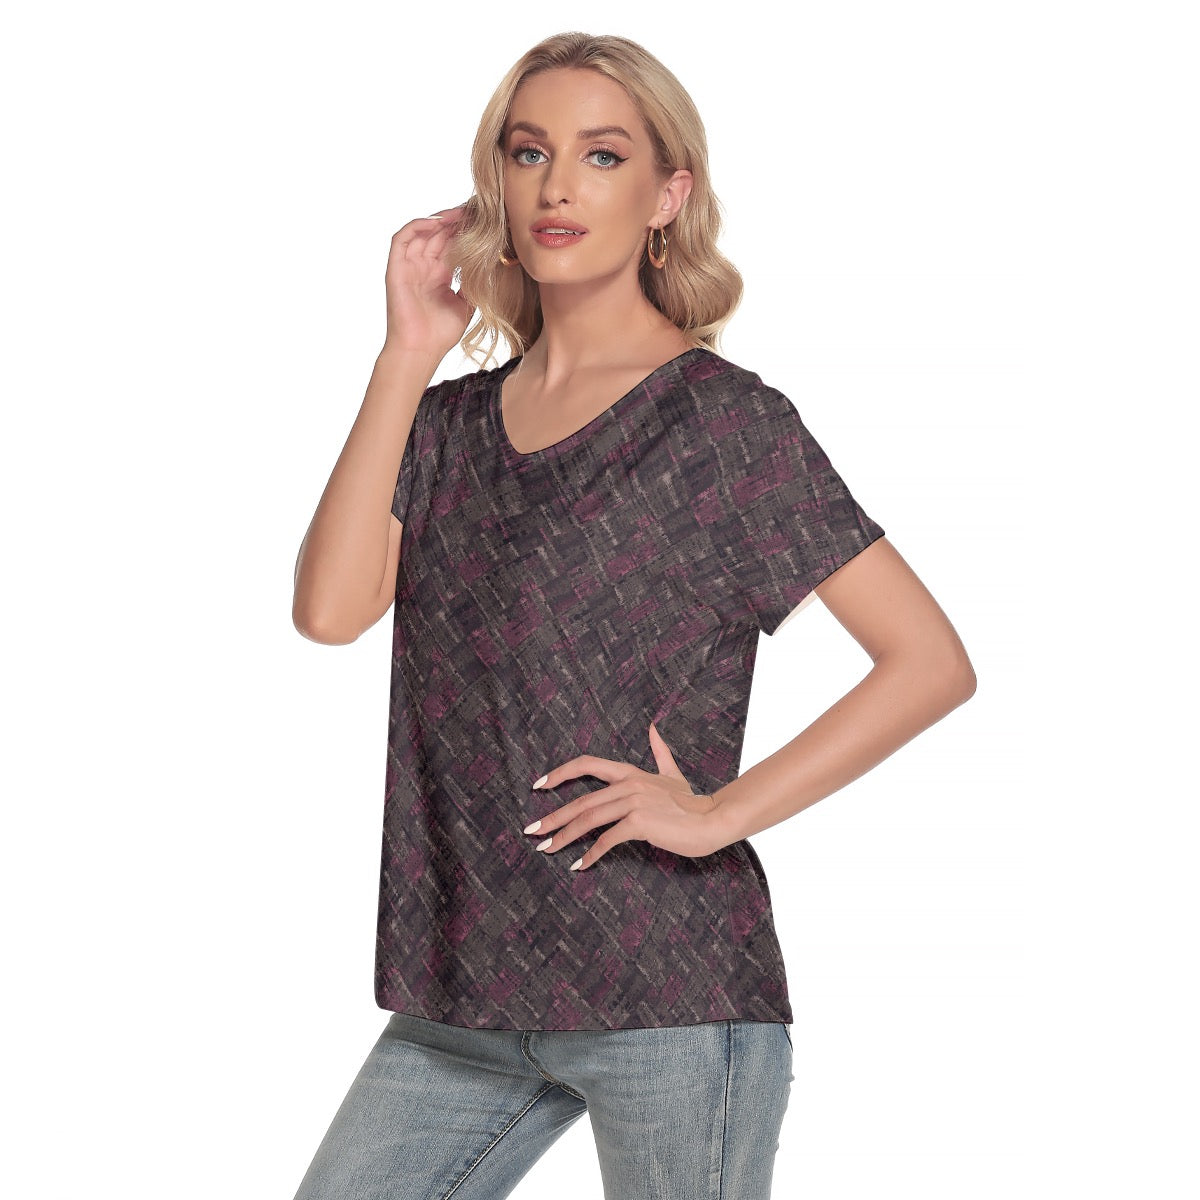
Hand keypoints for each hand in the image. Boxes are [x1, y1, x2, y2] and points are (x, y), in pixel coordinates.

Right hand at [382, 201, 474, 357]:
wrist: (420, 350)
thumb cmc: (440, 334)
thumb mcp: (466, 305)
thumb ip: (473, 284)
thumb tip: (490, 266)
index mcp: (440, 274)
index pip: (452, 244)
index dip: (466, 231)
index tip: (485, 221)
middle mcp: (424, 267)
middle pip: (439, 234)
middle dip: (456, 221)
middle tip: (475, 210)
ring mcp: (409, 266)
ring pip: (423, 232)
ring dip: (440, 220)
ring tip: (460, 213)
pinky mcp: (396, 268)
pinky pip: (402, 239)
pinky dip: (417, 226)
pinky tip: (436, 222)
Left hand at [523, 722, 723, 870]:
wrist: (713, 819)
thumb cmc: (693, 802)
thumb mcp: (672, 773)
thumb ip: (660, 752)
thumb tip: (652, 727)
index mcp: (631, 772)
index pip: (587, 764)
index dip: (560, 773)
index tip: (538, 785)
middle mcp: (628, 784)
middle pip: (581, 800)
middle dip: (553, 817)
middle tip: (531, 830)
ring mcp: (633, 802)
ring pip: (588, 819)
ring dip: (564, 837)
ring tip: (546, 850)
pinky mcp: (640, 823)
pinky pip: (607, 840)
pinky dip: (590, 854)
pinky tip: (579, 865)